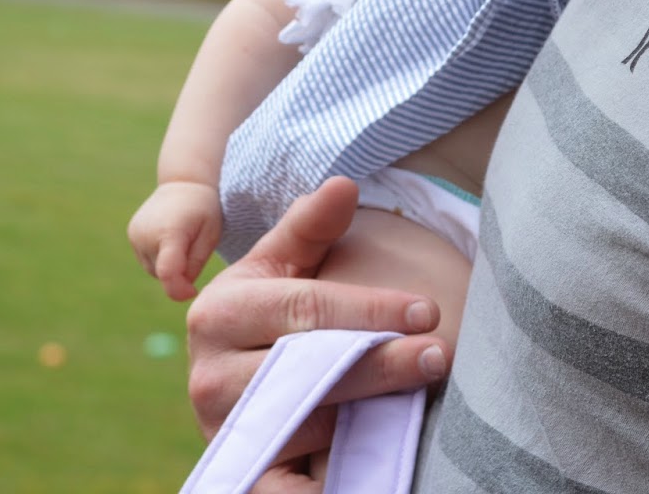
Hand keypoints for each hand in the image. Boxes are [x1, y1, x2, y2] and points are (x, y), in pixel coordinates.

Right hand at [128, 180, 221, 300]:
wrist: (184, 181)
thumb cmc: (204, 208)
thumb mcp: (210, 235)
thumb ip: (195, 264)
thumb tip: (179, 290)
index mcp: (170, 231)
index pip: (167, 273)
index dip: (180, 290)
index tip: (193, 291)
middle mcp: (147, 234)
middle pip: (163, 274)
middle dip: (179, 272)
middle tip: (194, 248)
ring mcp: (136, 234)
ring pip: (154, 270)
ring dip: (169, 265)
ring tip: (183, 240)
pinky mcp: (132, 234)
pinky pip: (148, 260)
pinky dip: (160, 256)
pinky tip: (170, 237)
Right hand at [187, 177, 449, 468]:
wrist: (230, 371)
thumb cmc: (270, 304)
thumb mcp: (281, 260)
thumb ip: (311, 224)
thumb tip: (345, 184)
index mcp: (219, 311)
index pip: (308, 308)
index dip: (370, 310)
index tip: (428, 310)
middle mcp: (208, 374)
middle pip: (310, 369)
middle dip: (381, 363)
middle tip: (440, 355)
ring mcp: (224, 428)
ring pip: (306, 422)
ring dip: (368, 415)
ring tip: (423, 398)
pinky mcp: (241, 468)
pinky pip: (284, 479)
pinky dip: (322, 476)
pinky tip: (371, 465)